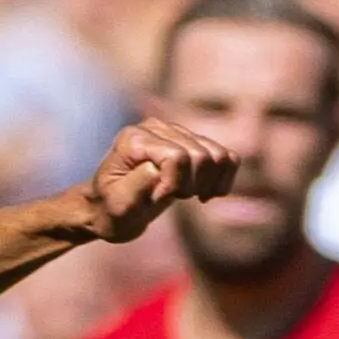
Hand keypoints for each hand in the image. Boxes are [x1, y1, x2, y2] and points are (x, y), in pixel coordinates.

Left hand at [78, 117, 237, 243]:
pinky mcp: (192, 142)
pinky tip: (204, 193)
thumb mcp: (117, 206)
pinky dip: (223, 179)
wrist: (110, 209)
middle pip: (201, 156)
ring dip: (208, 183)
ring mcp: (176, 132)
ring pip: (219, 156)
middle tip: (171, 197)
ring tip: (187, 195)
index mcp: (135, 139)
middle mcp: (156, 127)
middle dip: (192, 185)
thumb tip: (156, 168)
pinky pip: (228, 157)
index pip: (178, 157)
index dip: (174, 185)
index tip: (156, 198)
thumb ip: (135, 186)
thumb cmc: (111, 211)